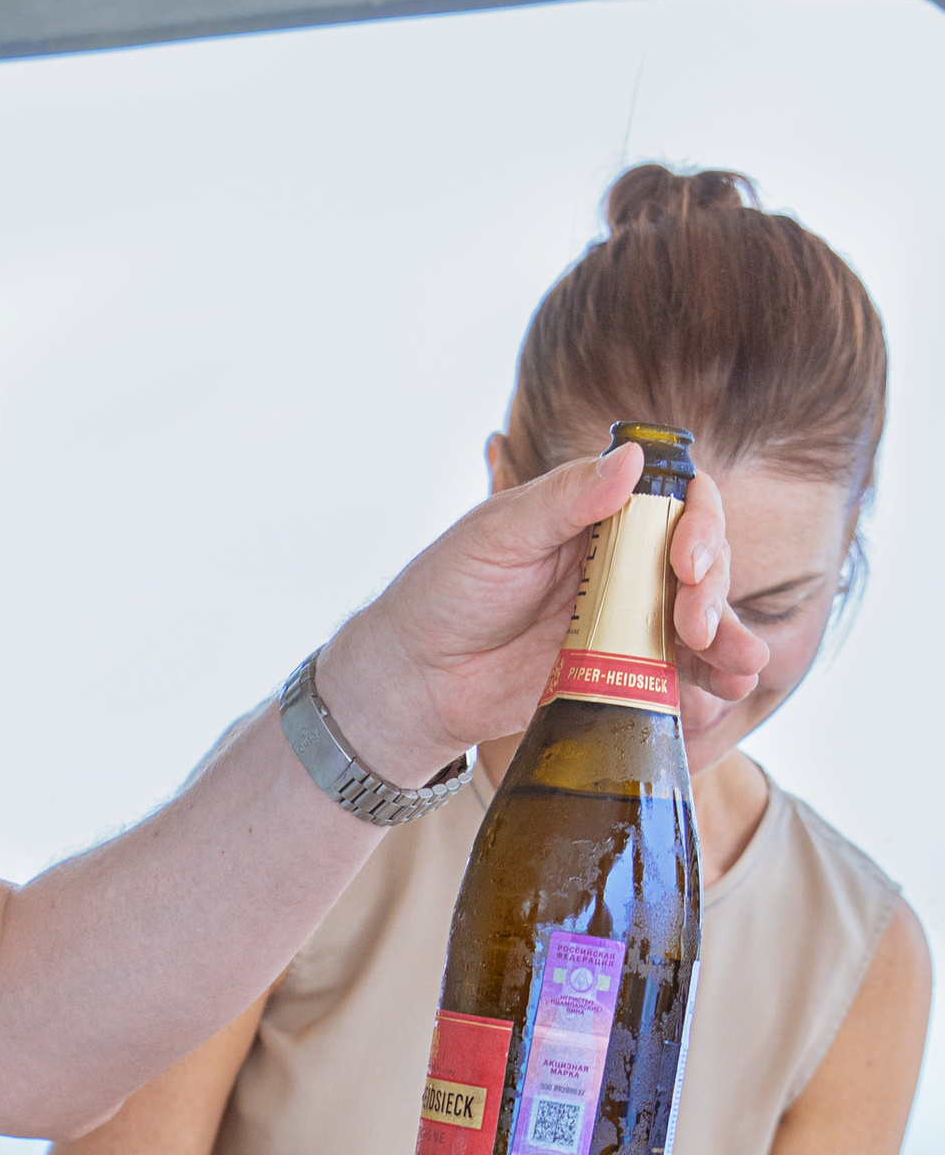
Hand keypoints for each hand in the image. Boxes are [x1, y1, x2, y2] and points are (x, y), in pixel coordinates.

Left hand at [316, 438, 767, 785]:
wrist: (413, 680)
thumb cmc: (444, 591)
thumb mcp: (497, 535)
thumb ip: (564, 499)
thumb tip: (631, 460)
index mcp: (596, 514)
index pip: (676, 500)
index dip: (699, 524)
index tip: (686, 561)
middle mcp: (621, 561)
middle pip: (700, 561)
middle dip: (713, 590)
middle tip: (696, 627)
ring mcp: (624, 618)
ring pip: (700, 619)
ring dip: (731, 640)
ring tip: (742, 667)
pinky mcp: (618, 672)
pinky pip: (676, 675)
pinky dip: (706, 684)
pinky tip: (724, 694)